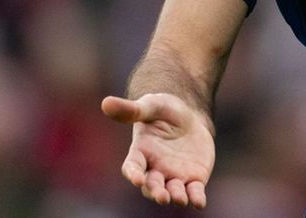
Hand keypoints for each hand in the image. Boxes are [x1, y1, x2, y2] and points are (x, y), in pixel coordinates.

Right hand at [102, 93, 214, 207]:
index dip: (133, 173)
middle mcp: (154, 169)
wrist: (189, 118)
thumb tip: (106, 102)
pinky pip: (194, 191)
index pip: (132, 167)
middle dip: (156, 191)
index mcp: (141, 152)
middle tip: (161, 196)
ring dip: (175, 197)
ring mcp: (173, 176)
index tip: (137, 178)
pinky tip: (199, 202)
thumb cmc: (165, 111)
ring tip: (178, 199)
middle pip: (151, 185)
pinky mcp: (193, 178)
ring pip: (172, 191)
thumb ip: (131, 110)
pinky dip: (196, 198)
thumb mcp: (151, 106)